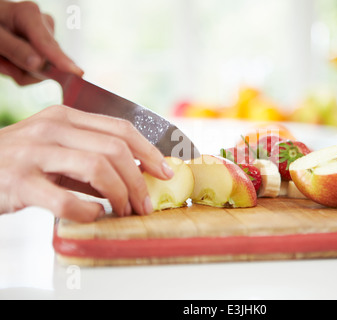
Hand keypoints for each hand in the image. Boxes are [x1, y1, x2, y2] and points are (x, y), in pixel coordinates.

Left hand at [0, 0, 82, 84]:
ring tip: (2, 58)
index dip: (60, 59)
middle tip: (1, 61)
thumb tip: (39, 63)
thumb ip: (14, 49)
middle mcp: (43, 24)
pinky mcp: (47, 50)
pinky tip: (10, 60)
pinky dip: (22, 71)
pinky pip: (40, 72)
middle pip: (45, 60)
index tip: (77, 72)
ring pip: (43, 70)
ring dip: (19, 70)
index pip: (46, 43)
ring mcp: (48, 37)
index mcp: (29, 14)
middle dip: (22, 68)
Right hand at [0, 105, 173, 221]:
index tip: (166, 170)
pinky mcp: (19, 182)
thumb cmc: (19, 162)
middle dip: (139, 180)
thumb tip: (137, 176)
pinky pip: (67, 200)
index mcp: (66, 117)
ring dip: (120, 195)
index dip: (150, 150)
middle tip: (145, 203)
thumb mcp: (58, 150)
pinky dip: (88, 212)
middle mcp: (53, 128)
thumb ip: (93, 159)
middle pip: (116, 149)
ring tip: (124, 211)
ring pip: (98, 168)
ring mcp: (34, 153)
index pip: (121, 128)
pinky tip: (93, 216)